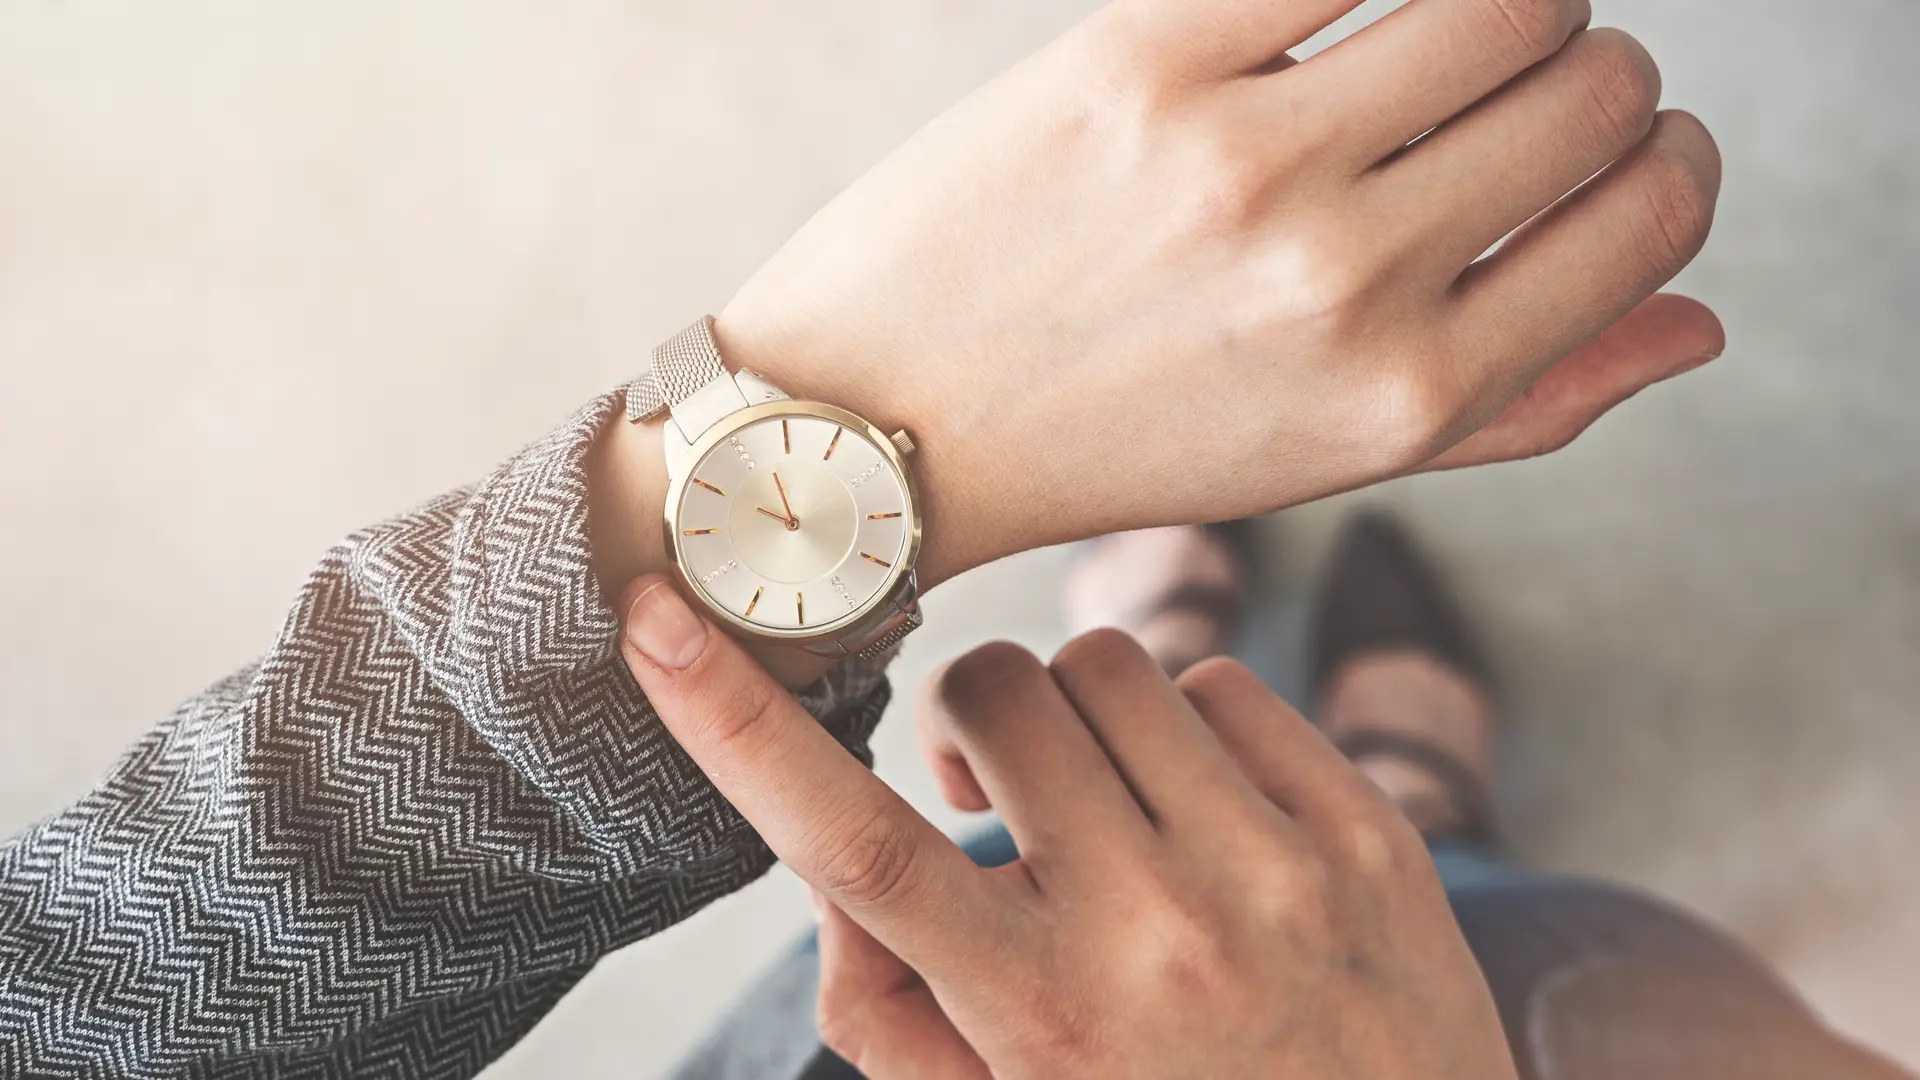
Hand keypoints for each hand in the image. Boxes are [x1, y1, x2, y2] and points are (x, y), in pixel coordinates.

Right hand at [619, 575, 1517, 1079]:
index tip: (655, 617)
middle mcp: (1152, 933)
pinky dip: (1190, 729)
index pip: (851, 846)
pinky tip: (1208, 819)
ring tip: (1114, 815)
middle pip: (994, 694)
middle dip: (974, 721)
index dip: (736, 724)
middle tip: (1003, 800)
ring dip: (1081, 719)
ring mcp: (1272, 870)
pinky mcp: (1363, 828)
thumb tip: (835, 866)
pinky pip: (1224, 680)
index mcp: (1035, 1015)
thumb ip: (885, 1007)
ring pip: (1108, 662)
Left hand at [721, 0, 1722, 580]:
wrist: (883, 425)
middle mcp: (1345, 280)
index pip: (1648, 215)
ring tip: (1435, 42)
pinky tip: (1342, 6)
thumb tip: (1700, 321)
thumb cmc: (1112, 442)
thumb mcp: (1322, 463)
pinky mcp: (1137, 62)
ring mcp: (1245, 162)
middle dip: (1587, 80)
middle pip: (1595, 85)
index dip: (1663, 163)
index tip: (1619, 149)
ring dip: (1506, 2)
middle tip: (1508, 98)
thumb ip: (1523, 404)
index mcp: (1408, 393)